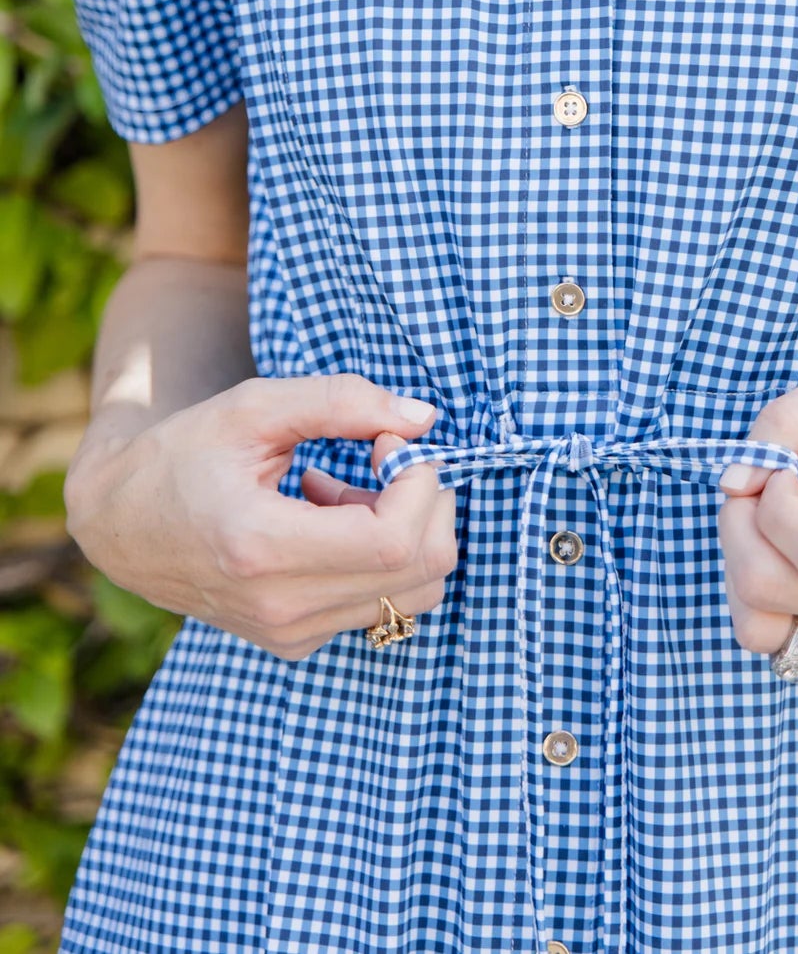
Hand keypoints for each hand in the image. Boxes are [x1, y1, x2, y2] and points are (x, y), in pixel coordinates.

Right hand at [63, 374, 457, 661]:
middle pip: (420, 572)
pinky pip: (381, 604)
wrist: (122, 523)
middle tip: (384, 457)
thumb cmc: (184, 453)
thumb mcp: (255, 406)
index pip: (394, 540)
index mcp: (262, 548)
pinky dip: (380, 556)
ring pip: (413, 593)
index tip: (389, 440)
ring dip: (406, 528)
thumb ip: (342, 402)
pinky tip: (328, 518)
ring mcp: (289, 634)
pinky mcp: (295, 642)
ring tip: (347, 489)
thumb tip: (425, 418)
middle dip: (429, 501)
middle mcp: (280, 608)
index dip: (418, 481)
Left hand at [716, 359, 797, 663]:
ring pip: (759, 628)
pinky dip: (753, 594)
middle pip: (771, 588)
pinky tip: (780, 552)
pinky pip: (770, 641)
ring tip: (761, 524)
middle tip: (757, 487)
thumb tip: (734, 483)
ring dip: (737, 564)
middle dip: (738, 526)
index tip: (783, 469)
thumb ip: (790, 418)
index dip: (775, 505)